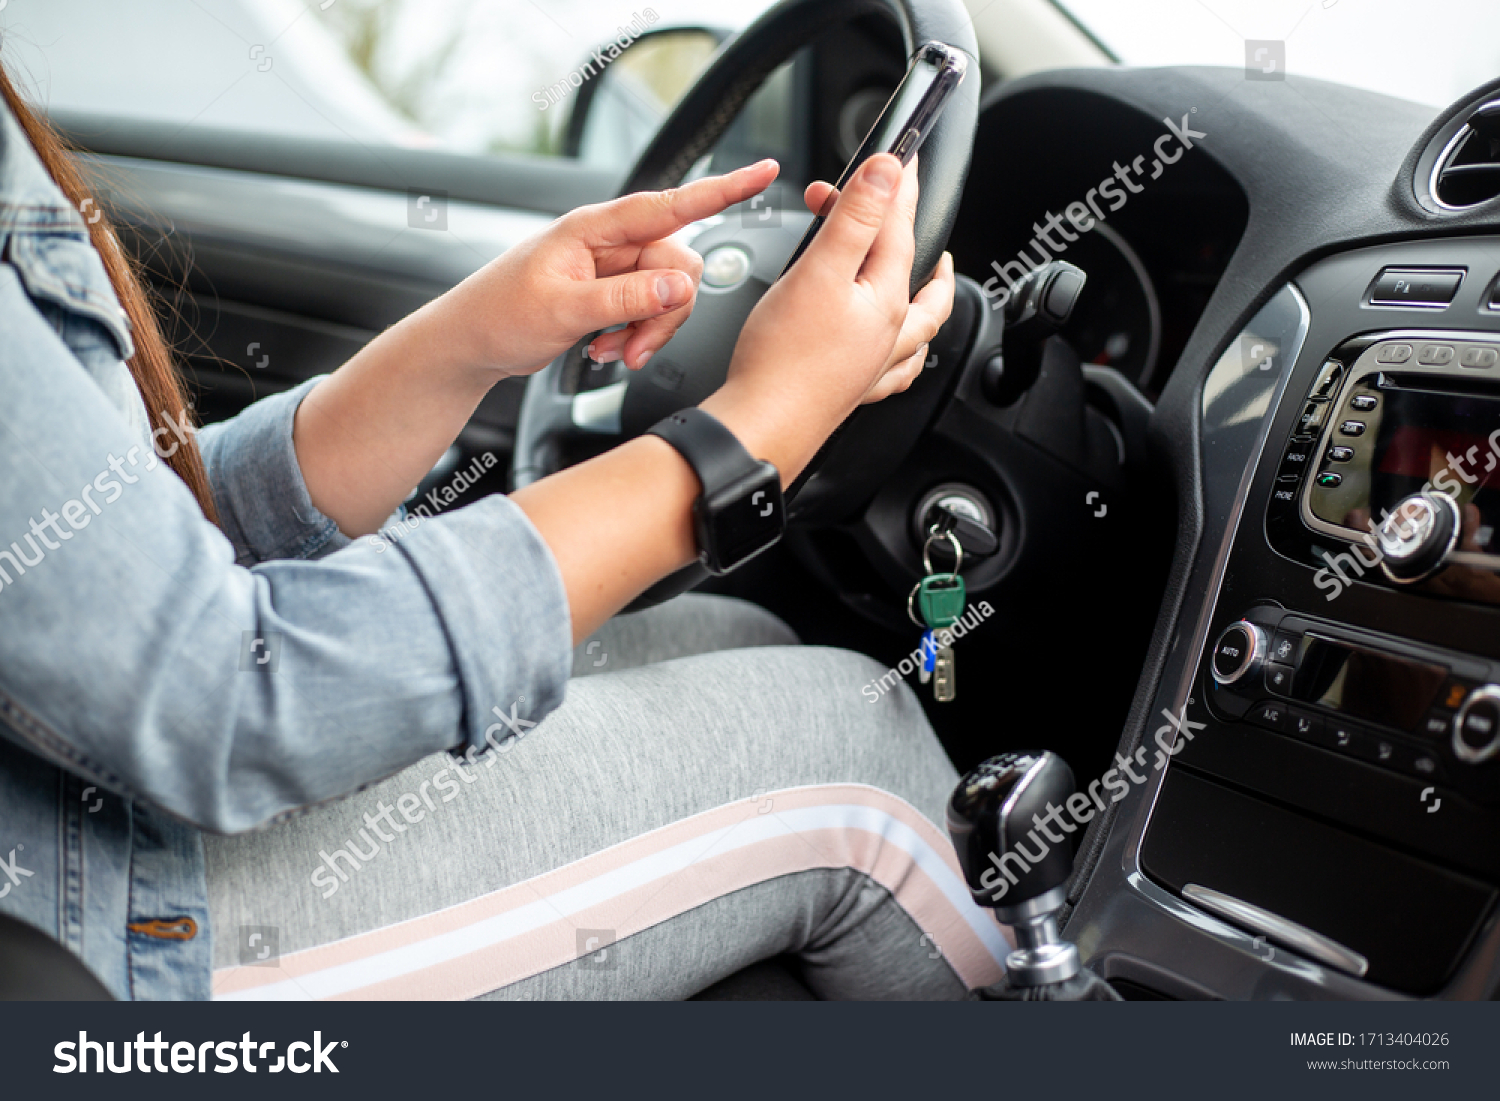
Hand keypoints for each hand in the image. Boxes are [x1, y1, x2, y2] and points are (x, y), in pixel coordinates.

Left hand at [436, 160, 780, 379]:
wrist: (470, 343)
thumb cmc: (499, 314)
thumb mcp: (563, 310)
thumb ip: (625, 298)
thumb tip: (679, 285)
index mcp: (594, 229)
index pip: (670, 204)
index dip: (722, 189)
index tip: (764, 173)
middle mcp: (608, 243)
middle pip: (675, 266)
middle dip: (663, 314)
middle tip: (630, 349)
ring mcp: (611, 270)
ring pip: (666, 295)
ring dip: (647, 332)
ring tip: (609, 353)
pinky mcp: (610, 295)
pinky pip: (647, 312)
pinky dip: (634, 337)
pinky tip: (603, 350)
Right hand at [802, 170, 954, 404]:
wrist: (762, 426)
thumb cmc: (782, 360)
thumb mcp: (819, 272)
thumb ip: (855, 220)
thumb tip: (887, 174)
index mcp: (886, 301)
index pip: (900, 227)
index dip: (896, 184)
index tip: (900, 154)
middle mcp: (890, 334)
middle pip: (911, 268)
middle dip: (893, 226)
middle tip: (872, 199)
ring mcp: (875, 363)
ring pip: (920, 323)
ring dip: (927, 294)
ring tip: (932, 276)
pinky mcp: (853, 386)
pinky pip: (900, 367)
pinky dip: (909, 352)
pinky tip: (901, 351)